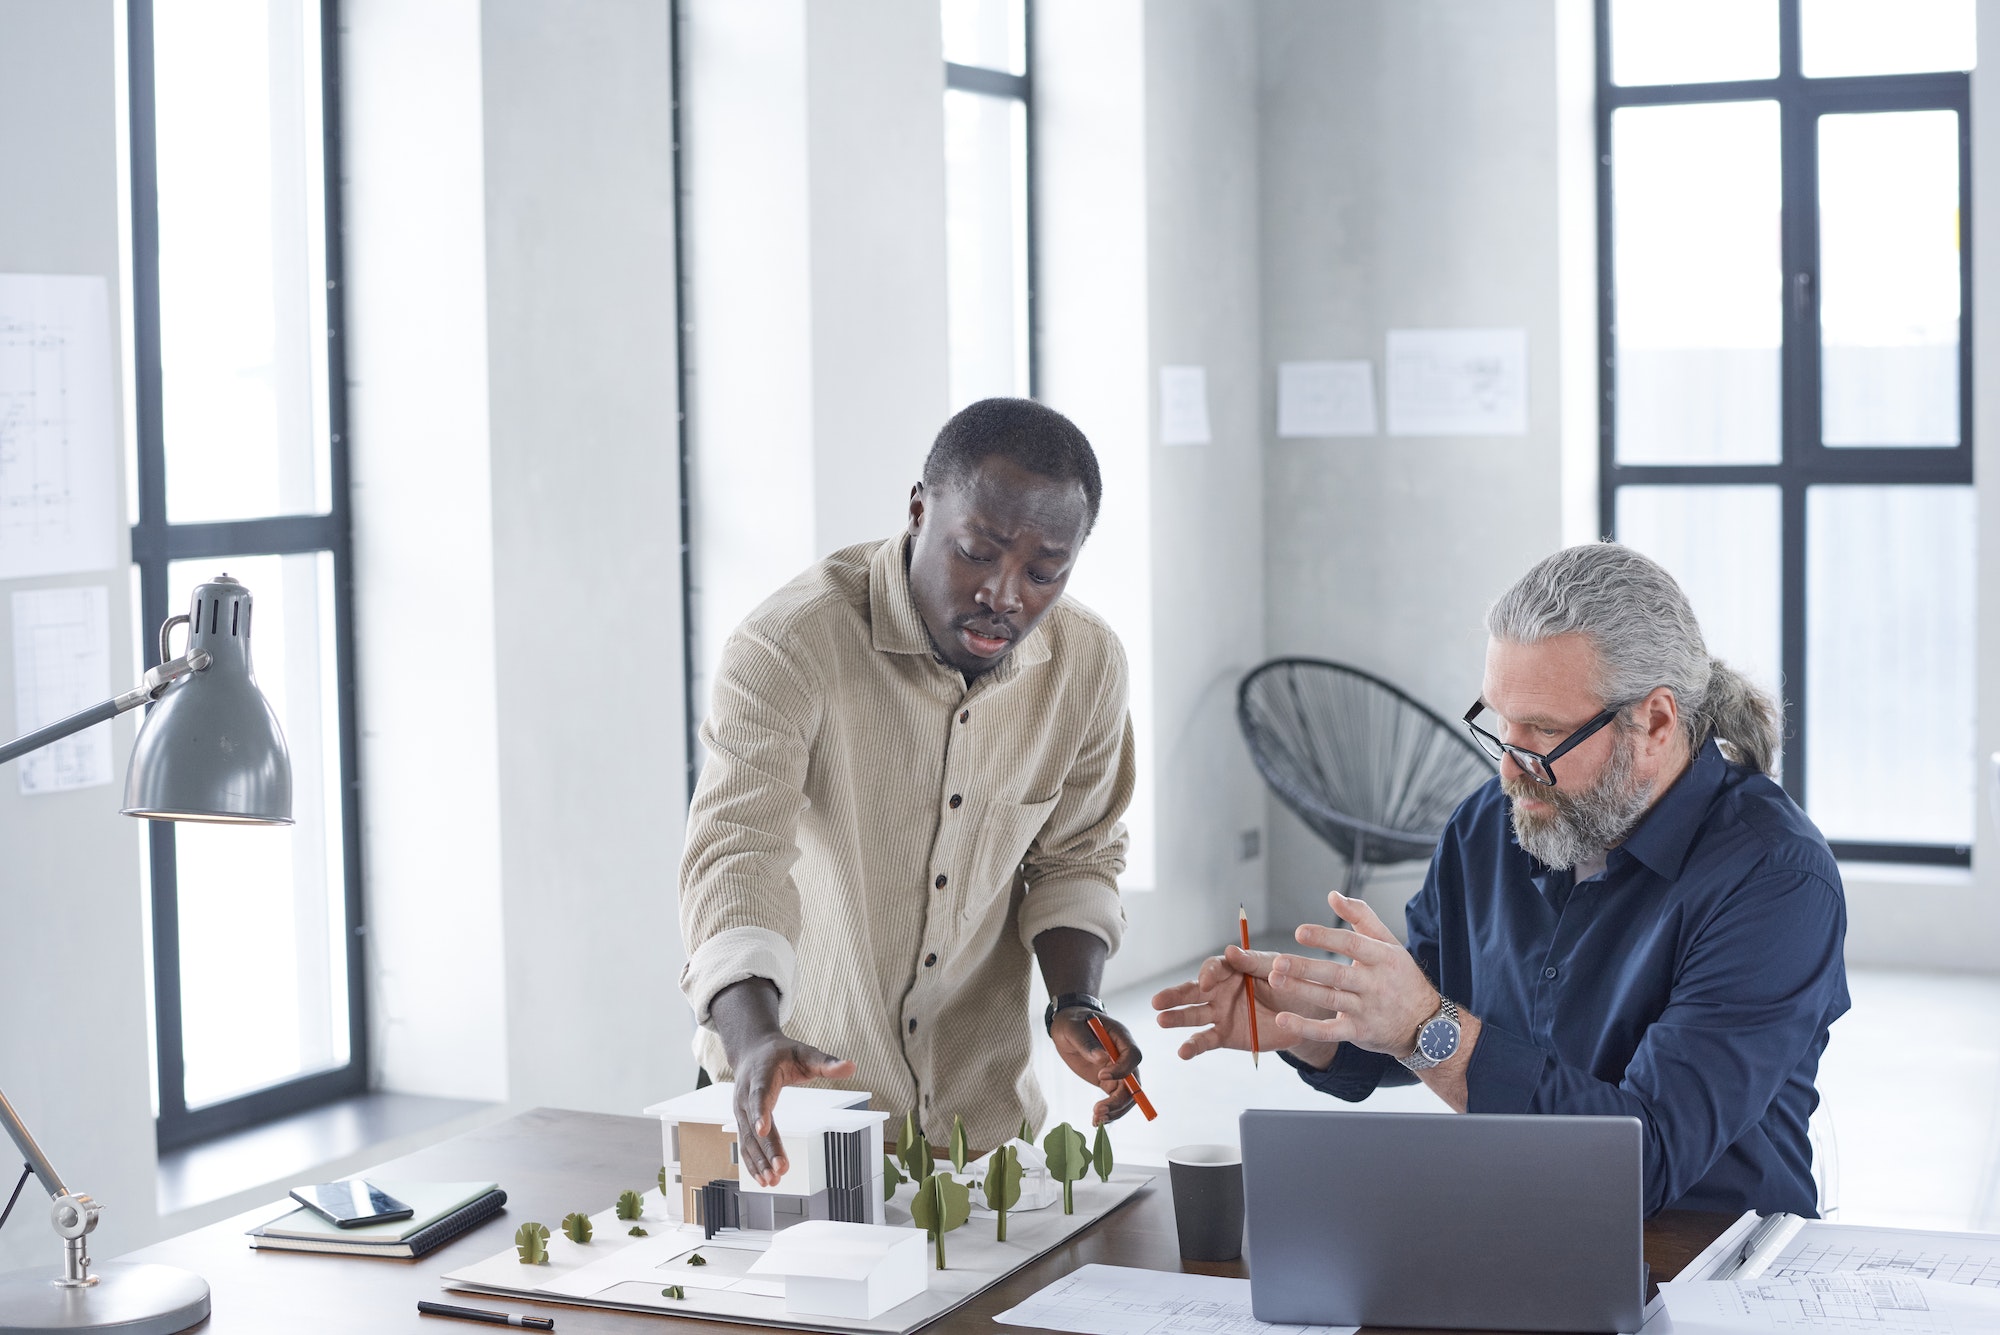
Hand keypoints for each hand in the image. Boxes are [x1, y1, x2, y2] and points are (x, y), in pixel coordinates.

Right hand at [728, 1033, 856, 1184]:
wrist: (750, 1050)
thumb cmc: (780, 1052)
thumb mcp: (804, 1052)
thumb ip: (826, 1062)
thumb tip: (851, 1066)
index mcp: (760, 1075)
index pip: (759, 1095)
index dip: (760, 1112)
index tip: (763, 1129)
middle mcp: (745, 1095)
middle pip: (753, 1125)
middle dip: (766, 1148)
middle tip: (780, 1170)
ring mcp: (740, 1110)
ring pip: (747, 1139)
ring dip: (758, 1162)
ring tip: (772, 1181)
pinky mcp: (741, 1121)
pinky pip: (744, 1144)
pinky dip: (752, 1163)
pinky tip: (762, 1179)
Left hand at [1048, 1010, 1142, 1124]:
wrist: (1066, 1028)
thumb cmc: (1072, 1022)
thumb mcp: (1073, 1028)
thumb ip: (1086, 1042)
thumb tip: (1101, 1058)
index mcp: (1120, 1037)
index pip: (1133, 1056)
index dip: (1123, 1069)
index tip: (1101, 1076)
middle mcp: (1123, 1056)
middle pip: (1134, 1082)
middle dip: (1120, 1100)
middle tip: (1099, 1110)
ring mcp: (1117, 1070)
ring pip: (1127, 1096)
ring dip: (1115, 1110)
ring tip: (1096, 1118)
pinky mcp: (1108, 1081)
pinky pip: (1115, 1099)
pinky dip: (1109, 1112)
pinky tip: (1096, 1120)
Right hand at [1151, 945, 1340, 1068]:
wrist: (1306, 1014)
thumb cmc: (1290, 984)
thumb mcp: (1276, 969)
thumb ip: (1253, 963)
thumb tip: (1231, 951)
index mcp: (1231, 970)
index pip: (1212, 968)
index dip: (1207, 974)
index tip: (1206, 982)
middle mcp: (1220, 990)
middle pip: (1192, 991)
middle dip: (1174, 995)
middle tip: (1157, 1001)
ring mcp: (1221, 1014)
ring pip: (1193, 1015)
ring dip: (1177, 1018)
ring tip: (1162, 1020)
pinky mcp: (1226, 1035)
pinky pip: (1206, 1040)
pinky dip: (1193, 1046)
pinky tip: (1182, 1052)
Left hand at [1265, 890, 1437, 1057]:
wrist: (1426, 1024)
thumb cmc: (1401, 976)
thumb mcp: (1389, 943)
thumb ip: (1361, 916)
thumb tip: (1333, 895)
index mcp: (1383, 958)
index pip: (1352, 945)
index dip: (1326, 937)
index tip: (1299, 932)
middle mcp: (1375, 984)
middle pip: (1337, 974)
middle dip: (1306, 968)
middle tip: (1278, 961)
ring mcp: (1368, 1010)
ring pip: (1330, 999)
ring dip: (1300, 990)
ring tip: (1275, 979)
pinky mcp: (1359, 1032)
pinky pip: (1330, 1031)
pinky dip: (1306, 1027)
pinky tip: (1283, 1019)